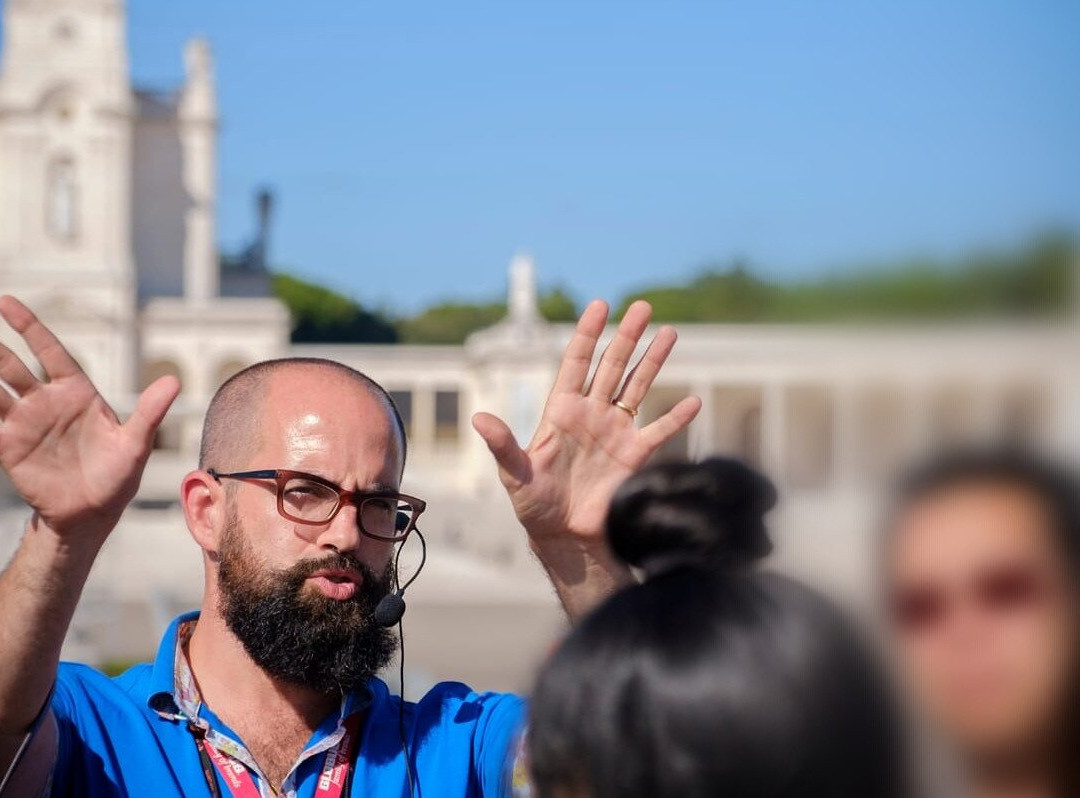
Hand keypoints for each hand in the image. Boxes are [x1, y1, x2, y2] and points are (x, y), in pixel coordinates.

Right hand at [0, 296, 178, 541]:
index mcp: (77, 392)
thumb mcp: (136, 444)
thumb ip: (150, 412)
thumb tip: (174, 381)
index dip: (29, 327)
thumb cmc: (118, 477)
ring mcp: (25, 422)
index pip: (49, 351)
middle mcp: (47, 401)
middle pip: (14, 366)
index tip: (7, 302)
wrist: (92, 514)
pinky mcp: (9, 445)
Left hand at [473, 299, 700, 548]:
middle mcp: (591, 414)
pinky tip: (693, 401)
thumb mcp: (514, 474)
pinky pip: (659, 432)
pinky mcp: (634, 456)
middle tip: (642, 306)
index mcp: (561, 410)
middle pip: (612, 366)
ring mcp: (615, 432)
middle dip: (627, 336)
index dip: (588, 333)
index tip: (600, 305)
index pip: (577, 362)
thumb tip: (479, 420)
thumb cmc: (533, 505)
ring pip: (638, 387)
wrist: (562, 537)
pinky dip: (676, 418)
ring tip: (670, 332)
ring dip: (653, 361)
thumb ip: (503, 445)